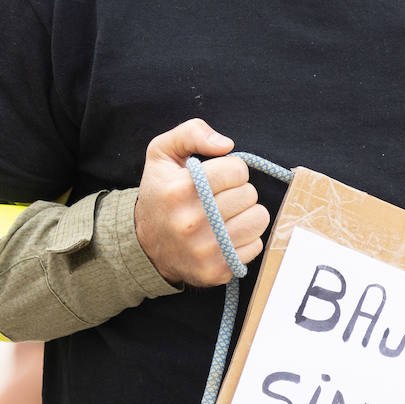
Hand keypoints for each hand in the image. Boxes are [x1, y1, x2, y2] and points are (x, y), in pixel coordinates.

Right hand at [134, 119, 270, 285]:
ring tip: (227, 214)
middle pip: (249, 194)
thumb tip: (227, 144)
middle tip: (220, 197)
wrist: (145, 246)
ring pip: (258, 218)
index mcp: (179, 190)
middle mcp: (191, 222)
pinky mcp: (216, 270)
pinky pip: (256, 244)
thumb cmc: (160, 193)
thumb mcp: (162, 153)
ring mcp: (204, 250)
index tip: (218, 177)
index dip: (230, 169)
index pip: (237, 170)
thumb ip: (192, 133)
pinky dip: (245, 237)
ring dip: (247, 213)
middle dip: (238, 191)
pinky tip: (226, 235)